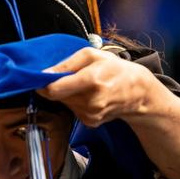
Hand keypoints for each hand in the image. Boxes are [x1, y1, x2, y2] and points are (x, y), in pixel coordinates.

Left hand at [37, 47, 164, 127]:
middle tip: (73, 78)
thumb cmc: (115, 69)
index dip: (43, 84)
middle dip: (59, 86)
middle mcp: (91, 101)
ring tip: (86, 86)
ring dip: (69, 95)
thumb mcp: (92, 55)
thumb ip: (66, 64)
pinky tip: (90, 97)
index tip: (41, 79)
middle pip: (57, 96)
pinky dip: (77, 103)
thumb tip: (44, 74)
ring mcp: (91, 115)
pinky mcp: (91, 123)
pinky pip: (73, 111)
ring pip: (65, 103)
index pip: (55, 89)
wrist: (138, 92)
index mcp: (91, 80)